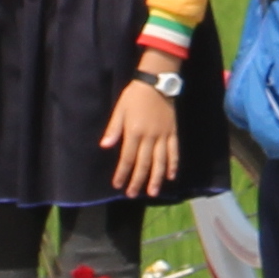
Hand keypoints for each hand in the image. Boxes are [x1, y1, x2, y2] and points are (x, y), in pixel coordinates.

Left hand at [105, 80, 181, 198]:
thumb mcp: (120, 109)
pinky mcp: (172, 132)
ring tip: (152, 192)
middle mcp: (149, 137)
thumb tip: (104, 146)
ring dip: (156, 178)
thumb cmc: (134, 95)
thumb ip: (113, 129)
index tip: (118, 185)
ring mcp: (163, 135)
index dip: (122, 173)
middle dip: (137, 180)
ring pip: (160, 161)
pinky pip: (174, 151)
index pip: (127, 158)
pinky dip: (173, 164)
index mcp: (134, 131)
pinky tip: (171, 176)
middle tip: (133, 194)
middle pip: (143, 163)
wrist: (156, 82)